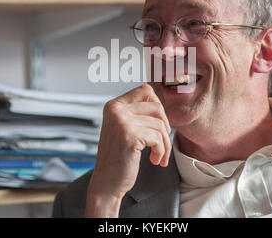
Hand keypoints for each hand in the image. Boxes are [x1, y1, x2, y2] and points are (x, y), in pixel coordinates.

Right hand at [84, 84, 171, 216]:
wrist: (106, 182)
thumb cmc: (119, 156)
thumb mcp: (124, 128)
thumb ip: (137, 113)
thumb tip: (158, 99)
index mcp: (113, 105)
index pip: (145, 90)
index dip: (158, 106)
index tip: (158, 126)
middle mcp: (115, 110)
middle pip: (156, 107)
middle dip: (165, 127)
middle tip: (161, 143)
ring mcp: (121, 121)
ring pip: (160, 124)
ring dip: (164, 143)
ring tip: (158, 155)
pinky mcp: (129, 136)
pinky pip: (158, 138)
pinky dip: (161, 151)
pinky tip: (154, 160)